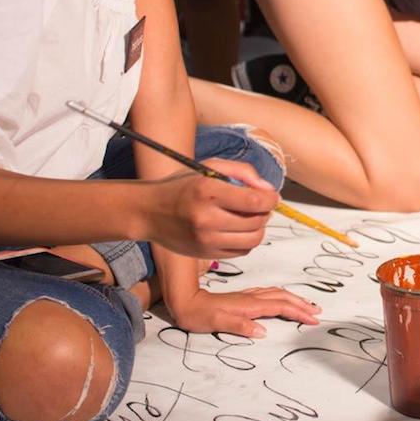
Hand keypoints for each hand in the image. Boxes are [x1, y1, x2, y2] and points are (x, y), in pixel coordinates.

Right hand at [145, 161, 276, 257]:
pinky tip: (237, 229)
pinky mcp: (206, 254)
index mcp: (207, 191)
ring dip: (258, 228)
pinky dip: (246, 240)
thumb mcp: (209, 166)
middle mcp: (206, 218)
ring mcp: (205, 240)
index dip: (271, 199)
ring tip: (249, 217)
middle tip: (258, 204)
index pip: (255, 201)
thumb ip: (242, 172)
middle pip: (257, 221)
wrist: (149, 212)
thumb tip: (268, 190)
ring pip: (253, 239)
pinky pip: (242, 251)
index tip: (271, 196)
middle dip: (265, 212)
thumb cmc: (181, 186)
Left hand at [167, 286, 322, 338]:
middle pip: (282, 297)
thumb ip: (239, 326)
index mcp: (248, 305)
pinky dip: (282, 297)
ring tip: (307, 305)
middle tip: (317, 312)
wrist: (185, 302)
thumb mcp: (216, 323)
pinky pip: (269, 295)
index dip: (298, 312)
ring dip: (294, 299)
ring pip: (276, 294)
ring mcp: (247, 296)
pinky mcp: (243, 298)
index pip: (279, 306)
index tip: (312, 320)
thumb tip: (261, 331)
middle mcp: (250, 298)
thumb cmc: (199, 315)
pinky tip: (283, 300)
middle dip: (301, 304)